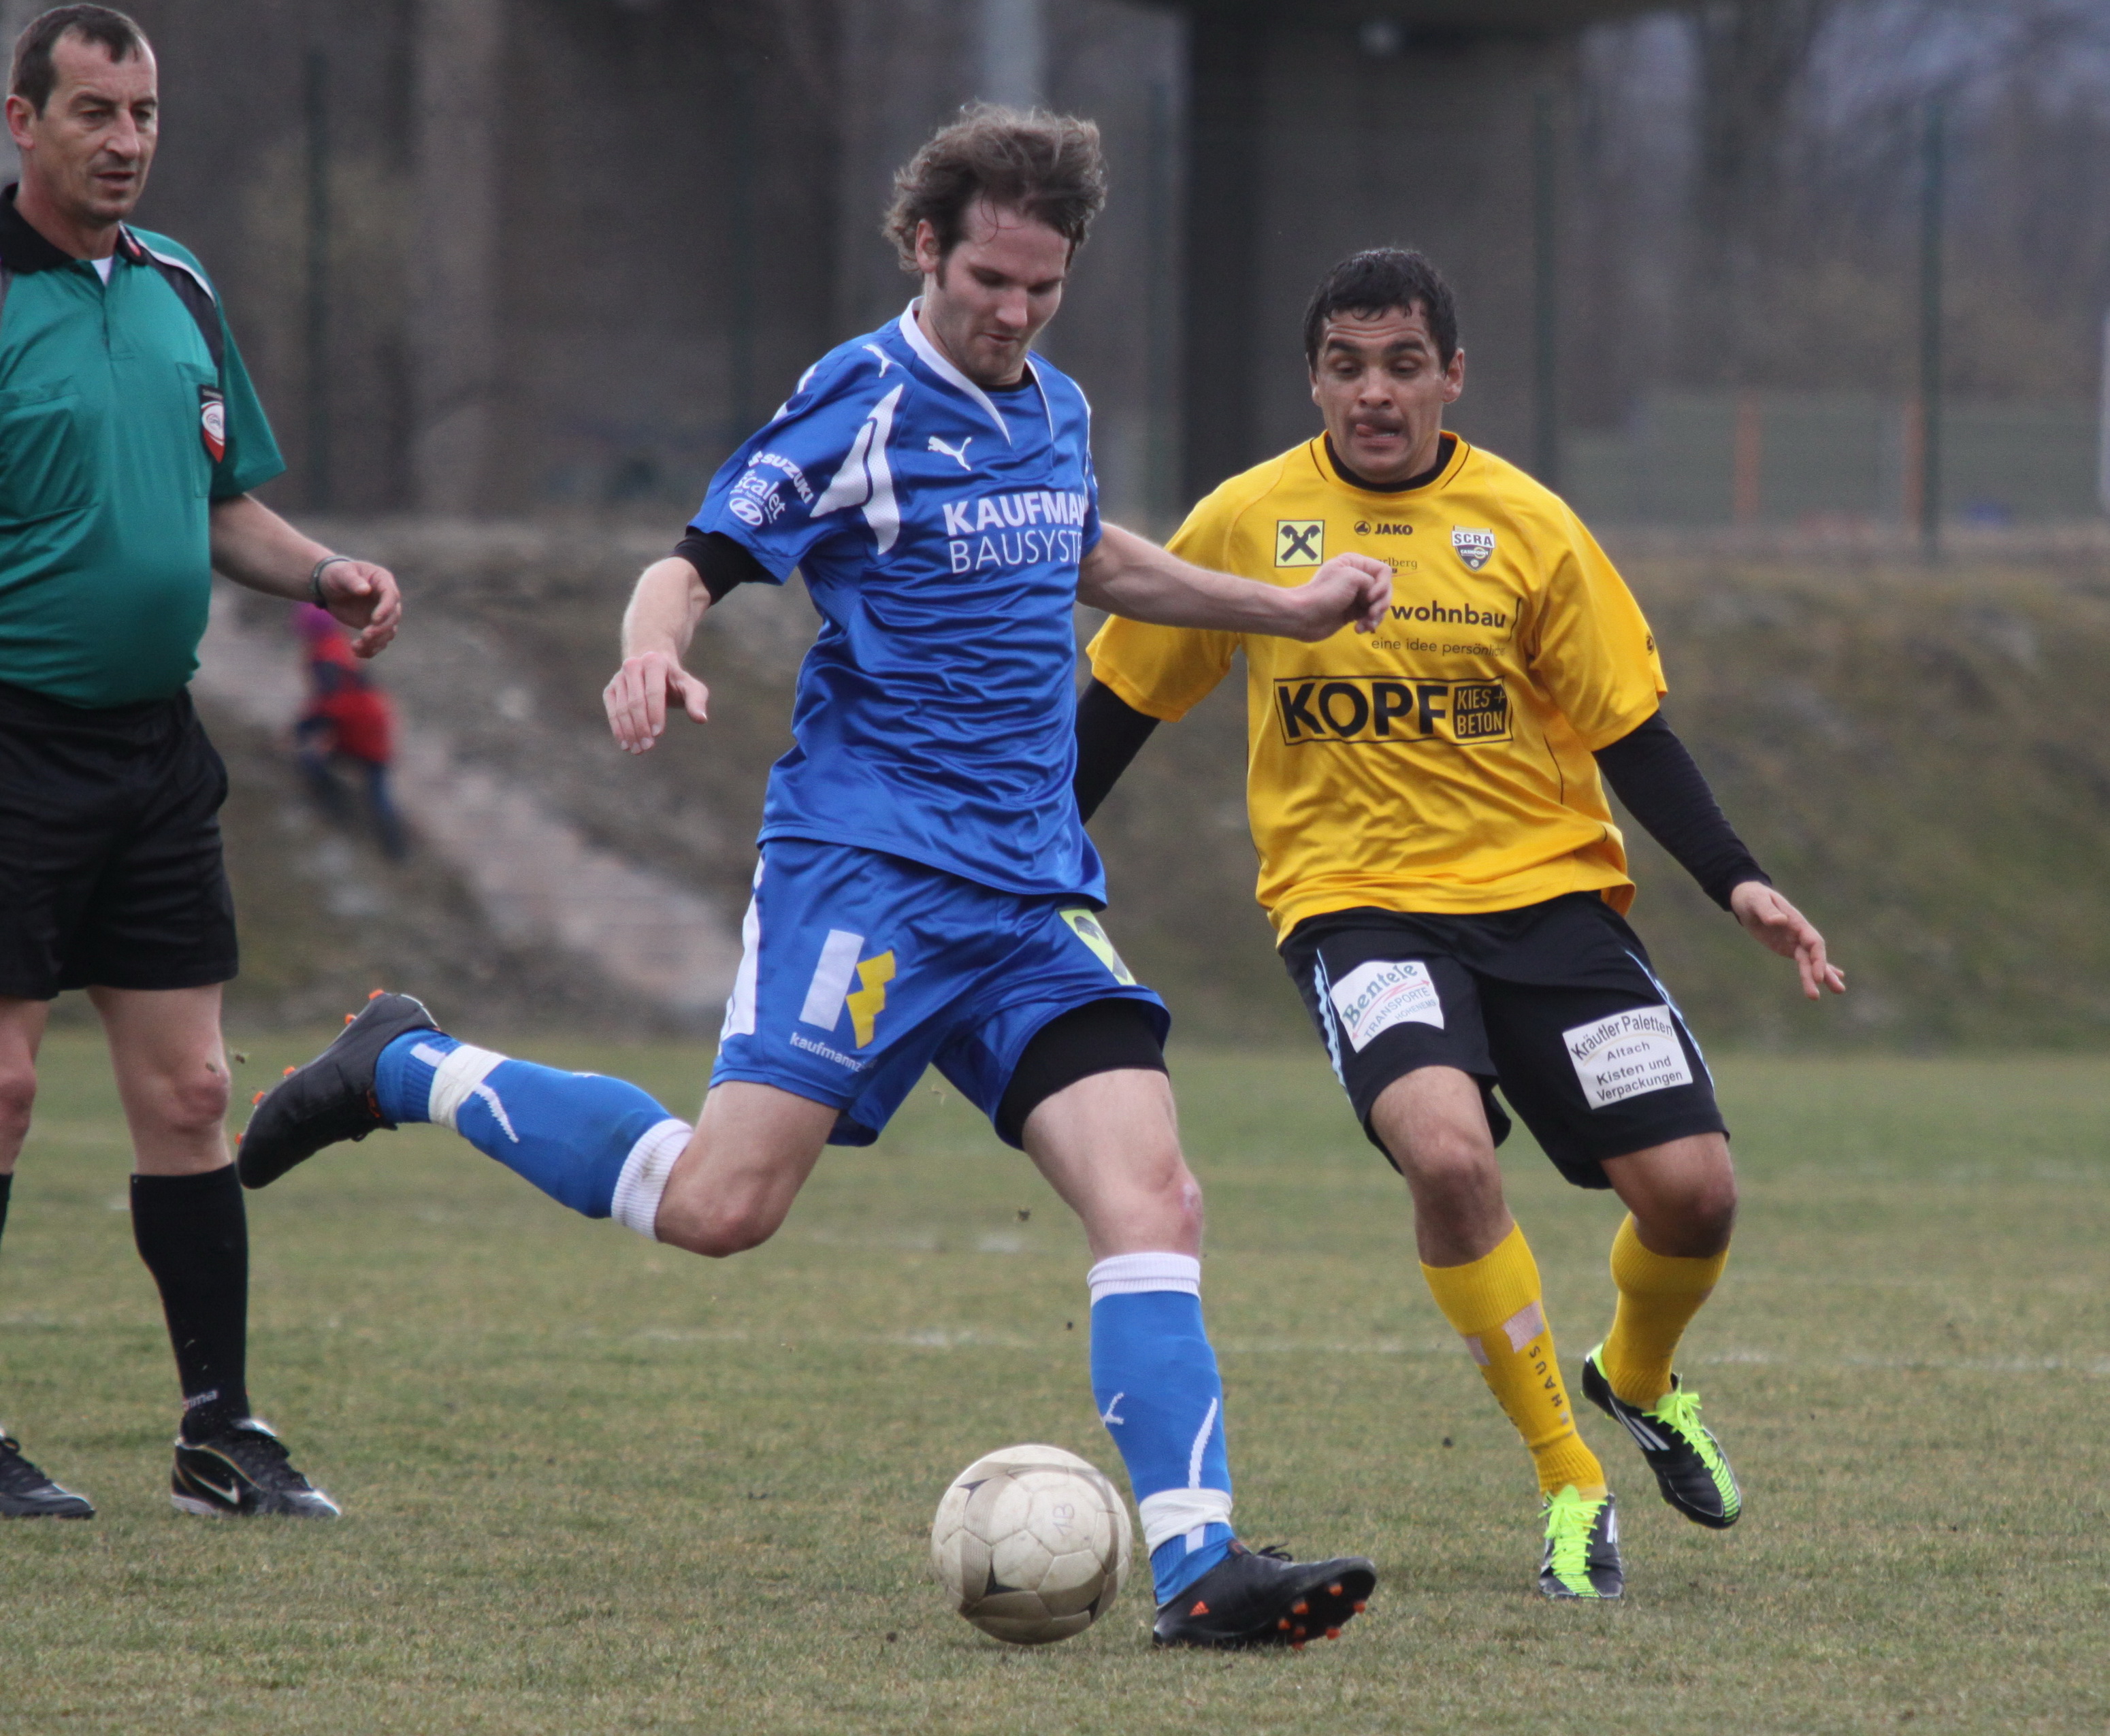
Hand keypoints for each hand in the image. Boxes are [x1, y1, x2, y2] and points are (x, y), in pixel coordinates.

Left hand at [318, 560, 401, 656]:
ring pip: (388, 633)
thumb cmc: (336, 574)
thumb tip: (365, 590)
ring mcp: (383, 615)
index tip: (374, 620)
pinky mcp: (374, 627)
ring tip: (356, 647)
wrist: (329, 586)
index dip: (385, 609)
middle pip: (393, 618)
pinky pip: (378, 642)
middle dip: (381, 629)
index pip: (391, 597)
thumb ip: (352, 580)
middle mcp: (388, 599)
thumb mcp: (341, 573)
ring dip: (375, 642)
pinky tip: (356, 651)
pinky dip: (369, 649)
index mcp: (383, 581)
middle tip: (365, 636)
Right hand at [603, 649, 709, 753]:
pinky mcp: (610, 689)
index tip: (658, 734)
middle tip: (648, 747)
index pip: (653, 692)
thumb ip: (697, 701)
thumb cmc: (676, 682)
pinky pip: (612, 711)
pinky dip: (618, 729)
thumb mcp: (691, 687)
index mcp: (654, 662)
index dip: (655, 713)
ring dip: (629, 732)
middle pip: (635, 702)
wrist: (653, 670)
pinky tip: (626, 745)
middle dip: (641, 727)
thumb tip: (701, 719)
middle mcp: (633, 666)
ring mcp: (619, 678)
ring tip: (638, 750)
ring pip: (622, 708)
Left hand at [1281, 553, 1391, 640]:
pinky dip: (1368, 623)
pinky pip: (1369, 617)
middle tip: (1372, 614)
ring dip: (1376, 616)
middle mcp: (1356, 578)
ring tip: (1366, 625)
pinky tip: (1359, 629)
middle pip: (1384, 589)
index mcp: (1355, 563)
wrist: (1303, 616)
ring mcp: (1354, 596)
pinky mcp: (1351, 612)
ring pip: (1378, 605)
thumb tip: (1374, 597)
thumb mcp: (1352, 578)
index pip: (1384, 571)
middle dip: (1381, 603)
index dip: (1382, 585)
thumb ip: (1372, 582)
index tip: (1369, 597)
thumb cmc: (1325, 594)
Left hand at [1730, 881, 1845, 1000]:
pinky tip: (1823, 982)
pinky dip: (1813, 971)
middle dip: (1824, 972)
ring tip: (1822, 996)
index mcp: (1796, 922)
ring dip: (1819, 977)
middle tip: (1837, 990)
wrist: (1747, 899)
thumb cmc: (1752, 897)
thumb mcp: (1757, 901)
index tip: (1818, 976)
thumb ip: (1768, 911)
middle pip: (1815, 955)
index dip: (1818, 959)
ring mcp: (1794, 941)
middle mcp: (1799, 933)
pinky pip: (1803, 961)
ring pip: (1810, 962)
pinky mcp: (1787, 947)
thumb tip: (1780, 920)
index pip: (1814, 942)